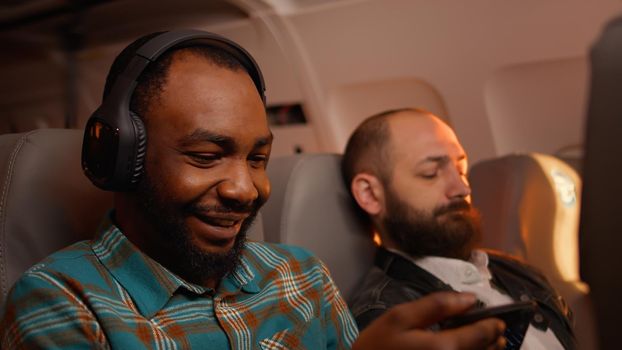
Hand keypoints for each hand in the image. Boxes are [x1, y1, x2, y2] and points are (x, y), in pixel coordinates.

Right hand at [352, 292, 505, 349]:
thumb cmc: (376, 347)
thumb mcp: (400, 317)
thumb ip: (437, 305)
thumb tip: (471, 298)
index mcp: (444, 348)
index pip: (484, 334)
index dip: (494, 323)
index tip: (497, 317)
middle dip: (493, 340)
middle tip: (495, 330)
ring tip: (484, 343)